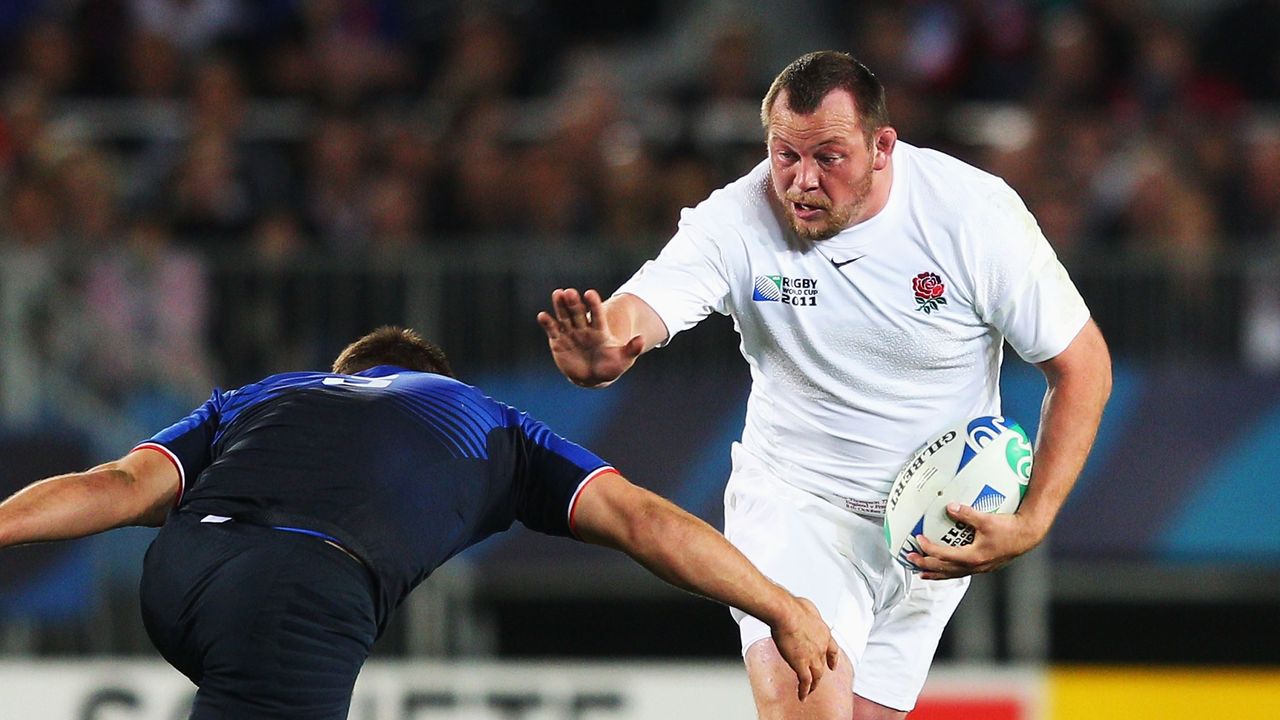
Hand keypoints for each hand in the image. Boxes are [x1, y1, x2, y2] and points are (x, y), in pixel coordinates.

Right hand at [536, 288, 642, 386]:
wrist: (593, 377)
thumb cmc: (610, 367)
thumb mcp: (623, 360)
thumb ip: (631, 349)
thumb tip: (642, 340)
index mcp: (599, 330)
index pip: (596, 314)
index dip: (593, 304)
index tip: (590, 293)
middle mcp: (584, 328)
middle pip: (578, 312)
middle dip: (574, 303)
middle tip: (570, 292)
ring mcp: (570, 333)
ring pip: (564, 317)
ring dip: (560, 306)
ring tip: (557, 294)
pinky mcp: (558, 341)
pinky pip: (552, 330)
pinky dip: (547, 323)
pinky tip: (542, 315)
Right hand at [770, 596, 840, 701]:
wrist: (786, 613)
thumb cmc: (794, 607)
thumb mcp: (808, 608)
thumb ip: (809, 614)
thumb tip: (805, 612)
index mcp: (824, 633)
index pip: (833, 649)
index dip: (832, 659)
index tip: (832, 665)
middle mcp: (821, 647)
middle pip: (823, 665)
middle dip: (821, 674)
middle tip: (818, 680)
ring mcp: (813, 657)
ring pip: (816, 676)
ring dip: (813, 685)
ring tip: (810, 691)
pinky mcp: (801, 664)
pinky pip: (804, 682)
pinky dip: (804, 690)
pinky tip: (802, 696)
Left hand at [907, 504, 1045, 579]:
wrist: (1027, 535)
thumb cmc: (1009, 528)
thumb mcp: (986, 519)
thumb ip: (966, 513)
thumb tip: (949, 507)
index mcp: (973, 557)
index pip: (944, 555)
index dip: (928, 549)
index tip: (918, 540)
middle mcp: (975, 566)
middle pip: (944, 569)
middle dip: (925, 565)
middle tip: (910, 558)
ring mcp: (980, 568)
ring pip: (952, 574)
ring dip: (936, 573)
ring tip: (922, 574)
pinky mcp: (984, 566)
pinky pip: (961, 572)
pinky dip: (949, 572)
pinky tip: (946, 570)